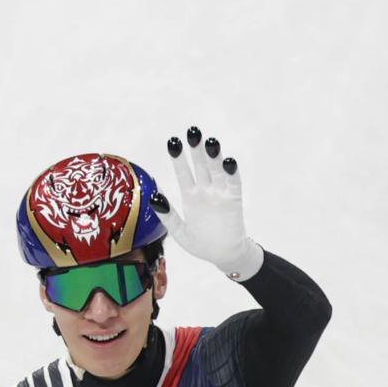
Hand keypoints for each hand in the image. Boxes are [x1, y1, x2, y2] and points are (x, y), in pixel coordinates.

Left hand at [153, 126, 263, 280]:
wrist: (223, 256)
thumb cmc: (201, 244)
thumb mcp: (179, 232)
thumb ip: (168, 216)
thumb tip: (154, 198)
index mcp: (190, 196)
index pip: (183, 172)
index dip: (178, 157)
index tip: (173, 141)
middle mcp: (205, 191)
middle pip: (200, 165)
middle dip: (196, 149)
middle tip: (192, 130)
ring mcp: (220, 194)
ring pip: (216, 170)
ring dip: (213, 156)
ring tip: (209, 141)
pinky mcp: (233, 200)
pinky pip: (233, 183)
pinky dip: (230, 172)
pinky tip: (227, 161)